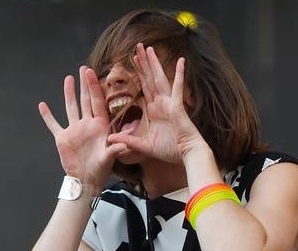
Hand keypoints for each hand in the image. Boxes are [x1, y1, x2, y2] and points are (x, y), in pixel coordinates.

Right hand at [39, 66, 128, 193]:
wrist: (87, 180)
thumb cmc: (100, 169)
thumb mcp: (109, 158)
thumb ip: (114, 149)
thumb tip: (123, 144)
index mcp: (100, 127)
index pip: (98, 103)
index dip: (95, 88)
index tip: (92, 74)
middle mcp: (87, 125)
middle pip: (85, 101)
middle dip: (85, 85)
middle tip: (84, 68)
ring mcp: (74, 130)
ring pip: (71, 107)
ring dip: (69, 94)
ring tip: (69, 79)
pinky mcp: (63, 138)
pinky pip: (54, 124)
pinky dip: (48, 116)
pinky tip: (42, 106)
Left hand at [107, 43, 207, 163]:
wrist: (187, 155)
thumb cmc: (170, 151)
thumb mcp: (145, 146)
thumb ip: (128, 141)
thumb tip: (110, 139)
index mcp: (155, 111)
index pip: (144, 88)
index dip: (139, 75)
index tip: (133, 61)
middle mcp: (161, 104)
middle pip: (150, 79)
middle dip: (144, 64)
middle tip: (137, 47)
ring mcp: (170, 104)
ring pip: (159, 79)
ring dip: (154, 64)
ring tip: (148, 48)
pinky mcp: (177, 107)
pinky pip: (178, 88)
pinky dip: (180, 75)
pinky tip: (181, 61)